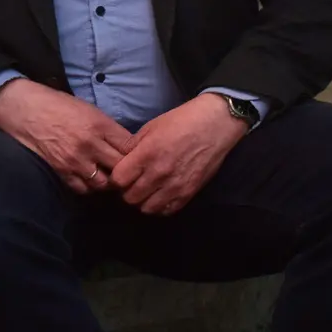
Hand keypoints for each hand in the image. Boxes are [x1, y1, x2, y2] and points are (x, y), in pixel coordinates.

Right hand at [0, 79, 136, 192]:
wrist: (27, 110)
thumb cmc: (59, 105)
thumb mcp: (89, 109)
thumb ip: (107, 128)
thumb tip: (126, 144)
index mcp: (100, 125)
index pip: (129, 146)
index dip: (137, 153)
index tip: (138, 156)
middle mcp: (90, 144)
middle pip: (120, 167)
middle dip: (126, 171)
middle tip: (128, 172)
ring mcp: (75, 160)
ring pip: (103, 183)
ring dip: (108, 182)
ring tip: (109, 178)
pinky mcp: (61, 171)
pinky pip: (82, 188)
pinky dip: (88, 187)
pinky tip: (89, 180)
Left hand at [110, 94, 246, 215]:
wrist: (214, 125)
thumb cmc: (181, 121)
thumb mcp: (151, 127)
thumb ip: (133, 145)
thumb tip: (119, 159)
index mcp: (146, 154)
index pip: (119, 180)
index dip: (116, 179)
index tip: (121, 174)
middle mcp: (159, 174)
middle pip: (130, 198)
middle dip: (127, 191)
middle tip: (132, 183)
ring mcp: (175, 186)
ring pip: (147, 208)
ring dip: (143, 201)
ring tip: (146, 190)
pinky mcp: (189, 193)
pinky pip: (167, 211)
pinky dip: (160, 206)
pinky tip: (160, 195)